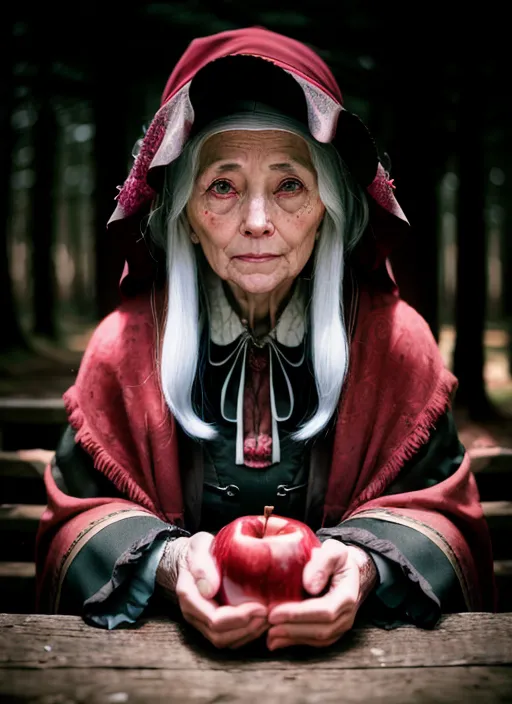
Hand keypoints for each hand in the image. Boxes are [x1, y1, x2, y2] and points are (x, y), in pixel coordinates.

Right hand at [160, 532, 267, 648]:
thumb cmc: (198, 550)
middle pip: (220, 635)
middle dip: (247, 628)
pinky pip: (227, 638)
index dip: (239, 618)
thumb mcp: (198, 548)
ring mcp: (201, 621)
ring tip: (267, 620)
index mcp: (189, 596)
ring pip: (224, 641)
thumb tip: (209, 590)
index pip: (214, 619)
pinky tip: (260, 622)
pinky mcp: (210, 623)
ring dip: (248, 634)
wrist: (191, 556)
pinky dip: (245, 634)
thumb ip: (202, 566)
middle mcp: (193, 614)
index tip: (260, 607)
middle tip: (268, 615)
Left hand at [267, 539, 376, 650]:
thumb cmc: (339, 558)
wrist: (349, 570)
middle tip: (267, 624)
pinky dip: (296, 641)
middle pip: (320, 629)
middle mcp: (346, 615)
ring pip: (318, 639)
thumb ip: (323, 563)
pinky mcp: (333, 631)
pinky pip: (315, 641)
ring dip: (292, 638)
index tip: (275, 612)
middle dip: (292, 629)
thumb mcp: (334, 550)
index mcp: (347, 595)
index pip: (324, 611)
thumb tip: (310, 586)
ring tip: (269, 634)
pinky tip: (278, 639)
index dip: (299, 614)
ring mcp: (341, 625)